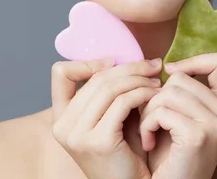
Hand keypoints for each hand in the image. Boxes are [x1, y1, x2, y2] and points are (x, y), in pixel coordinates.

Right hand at [51, 57, 163, 178]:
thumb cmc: (125, 156)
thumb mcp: (108, 120)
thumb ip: (106, 95)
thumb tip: (125, 60)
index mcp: (60, 118)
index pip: (60, 73)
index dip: (87, 62)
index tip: (114, 62)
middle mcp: (63, 126)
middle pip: (95, 78)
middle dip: (128, 67)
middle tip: (151, 65)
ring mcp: (78, 134)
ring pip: (110, 87)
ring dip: (138, 79)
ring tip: (156, 80)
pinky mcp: (99, 140)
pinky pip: (123, 102)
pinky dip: (143, 93)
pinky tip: (156, 95)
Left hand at [140, 52, 216, 178]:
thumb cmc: (169, 155)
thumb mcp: (177, 116)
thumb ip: (179, 92)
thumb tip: (163, 63)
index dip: (192, 61)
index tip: (169, 72)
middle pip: (181, 77)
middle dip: (156, 95)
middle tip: (151, 119)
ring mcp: (216, 123)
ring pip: (168, 93)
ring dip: (148, 112)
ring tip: (149, 132)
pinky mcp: (199, 135)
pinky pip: (162, 112)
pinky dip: (147, 126)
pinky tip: (149, 142)